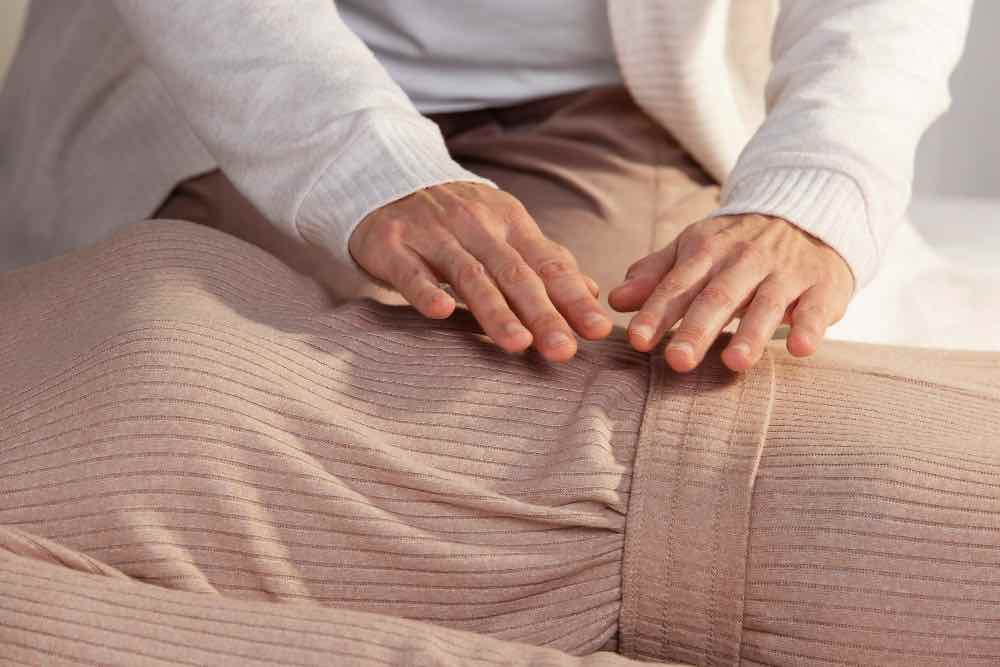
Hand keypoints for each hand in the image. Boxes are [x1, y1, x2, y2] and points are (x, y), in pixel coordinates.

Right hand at [348, 182, 612, 360]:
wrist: (383, 180)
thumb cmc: (455, 219)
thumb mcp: (504, 229)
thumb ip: (545, 260)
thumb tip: (590, 291)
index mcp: (509, 223)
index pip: (548, 264)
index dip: (573, 298)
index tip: (599, 331)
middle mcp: (475, 226)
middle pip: (514, 273)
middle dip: (542, 313)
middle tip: (564, 351)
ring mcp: (432, 234)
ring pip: (469, 276)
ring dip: (495, 310)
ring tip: (518, 344)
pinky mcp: (392, 245)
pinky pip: (411, 271)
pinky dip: (426, 291)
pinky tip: (442, 312)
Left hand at [607, 214, 854, 372]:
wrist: (808, 214)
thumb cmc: (736, 246)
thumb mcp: (694, 251)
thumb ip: (656, 276)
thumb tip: (615, 300)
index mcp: (707, 252)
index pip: (678, 285)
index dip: (657, 313)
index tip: (638, 340)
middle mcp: (745, 260)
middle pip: (718, 297)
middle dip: (697, 329)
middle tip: (678, 361)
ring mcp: (786, 273)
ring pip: (766, 304)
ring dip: (752, 333)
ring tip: (735, 363)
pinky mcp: (823, 286)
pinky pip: (816, 307)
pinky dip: (810, 326)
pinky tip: (800, 348)